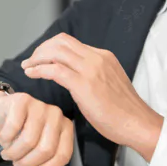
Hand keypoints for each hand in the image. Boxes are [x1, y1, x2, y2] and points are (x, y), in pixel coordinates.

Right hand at [0, 91, 73, 165]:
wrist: (2, 112)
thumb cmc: (21, 134)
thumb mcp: (35, 154)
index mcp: (65, 127)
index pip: (62, 155)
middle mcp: (56, 114)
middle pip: (46, 149)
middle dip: (28, 163)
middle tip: (17, 164)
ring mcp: (40, 105)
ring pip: (29, 140)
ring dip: (14, 153)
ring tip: (8, 155)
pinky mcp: (22, 100)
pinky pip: (14, 127)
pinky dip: (5, 139)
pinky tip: (3, 140)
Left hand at [21, 33, 162, 160]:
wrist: (138, 124)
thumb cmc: (123, 111)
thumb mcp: (108, 83)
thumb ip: (92, 75)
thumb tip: (74, 76)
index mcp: (103, 56)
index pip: (70, 42)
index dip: (51, 48)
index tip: (41, 58)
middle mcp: (97, 58)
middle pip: (61, 41)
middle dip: (41, 49)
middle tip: (31, 62)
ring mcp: (91, 70)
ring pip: (56, 51)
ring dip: (37, 57)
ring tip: (28, 68)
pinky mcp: (84, 85)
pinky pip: (55, 70)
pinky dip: (39, 69)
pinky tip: (32, 75)